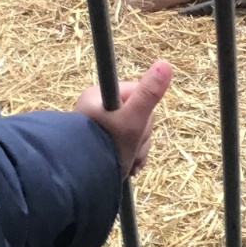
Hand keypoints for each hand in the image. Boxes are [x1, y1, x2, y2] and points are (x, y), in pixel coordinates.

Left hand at [74, 60, 171, 178]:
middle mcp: (97, 107)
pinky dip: (131, 157)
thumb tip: (165, 64)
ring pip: (135, 133)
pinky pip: (126, 144)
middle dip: (140, 138)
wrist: (80, 182)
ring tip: (127, 163)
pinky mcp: (101, 142)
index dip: (143, 115)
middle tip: (130, 149)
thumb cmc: (106, 148)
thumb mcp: (132, 120)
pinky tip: (127, 169)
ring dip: (137, 151)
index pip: (138, 95)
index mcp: (99, 95)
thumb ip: (148, 94)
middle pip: (138, 116)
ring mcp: (99, 125)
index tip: (134, 128)